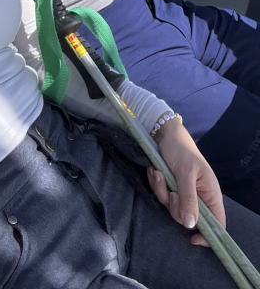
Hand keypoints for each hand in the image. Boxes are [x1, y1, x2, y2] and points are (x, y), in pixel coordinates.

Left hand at [146, 117, 225, 245]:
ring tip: (158, 173)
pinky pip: (162, 195)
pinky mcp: (171, 186)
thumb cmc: (181, 150)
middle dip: (174, 206)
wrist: (164, 133)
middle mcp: (199, 196)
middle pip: (188, 218)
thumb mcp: (185, 173)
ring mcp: (183, 192)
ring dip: (162, 191)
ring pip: (172, 207)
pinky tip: (155, 171)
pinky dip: (157, 184)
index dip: (209, 235)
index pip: (217, 223)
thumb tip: (191, 225)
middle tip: (170, 190)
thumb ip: (189, 199)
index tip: (193, 238)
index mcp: (210, 193)